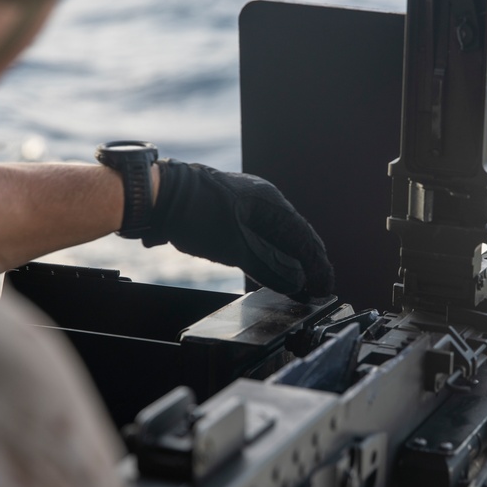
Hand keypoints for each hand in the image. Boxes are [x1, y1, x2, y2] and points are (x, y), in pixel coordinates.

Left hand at [141, 160, 333, 299]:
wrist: (161, 196)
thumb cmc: (197, 215)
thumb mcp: (237, 248)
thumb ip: (270, 266)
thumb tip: (297, 282)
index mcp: (272, 204)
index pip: (305, 239)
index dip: (318, 266)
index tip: (325, 287)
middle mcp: (265, 201)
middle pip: (295, 237)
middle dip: (307, 266)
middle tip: (316, 290)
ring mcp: (249, 205)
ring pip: (278, 238)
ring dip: (288, 263)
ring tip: (297, 286)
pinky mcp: (234, 213)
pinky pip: (261, 236)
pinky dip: (270, 256)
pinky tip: (269, 271)